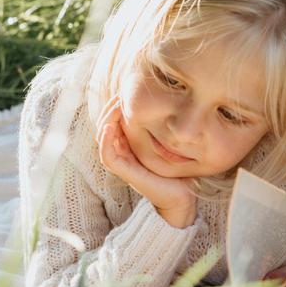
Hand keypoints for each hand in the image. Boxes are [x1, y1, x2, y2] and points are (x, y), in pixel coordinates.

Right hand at [96, 99, 196, 227]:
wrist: (183, 196)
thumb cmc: (179, 169)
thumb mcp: (171, 143)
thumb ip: (165, 128)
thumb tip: (173, 104)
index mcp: (131, 145)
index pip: (114, 121)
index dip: (115, 106)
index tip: (125, 91)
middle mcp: (123, 153)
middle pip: (105, 126)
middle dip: (110, 108)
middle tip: (120, 94)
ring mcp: (122, 163)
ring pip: (102, 137)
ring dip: (106, 119)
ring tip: (115, 104)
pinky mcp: (125, 173)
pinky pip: (108, 156)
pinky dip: (106, 140)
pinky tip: (111, 126)